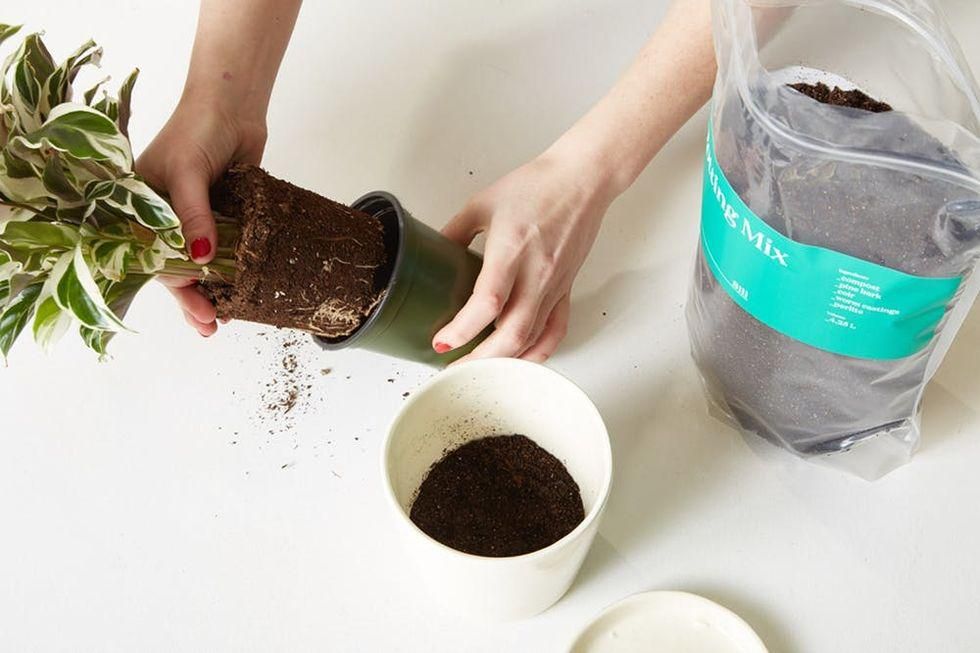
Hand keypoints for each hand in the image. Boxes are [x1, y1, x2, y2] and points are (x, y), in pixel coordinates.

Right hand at [136, 98, 265, 335]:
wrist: (234, 103)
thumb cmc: (197, 127)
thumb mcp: (187, 173)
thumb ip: (193, 215)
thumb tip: (202, 259)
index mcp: (140, 206)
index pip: (152, 256)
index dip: (174, 285)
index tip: (198, 308)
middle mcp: (165, 215)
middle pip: (176, 266)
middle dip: (192, 298)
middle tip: (211, 325)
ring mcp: (196, 216)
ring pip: (200, 262)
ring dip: (211, 290)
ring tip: (223, 319)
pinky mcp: (224, 213)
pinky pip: (225, 247)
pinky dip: (230, 269)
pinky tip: (240, 291)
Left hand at [434, 150, 614, 362]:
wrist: (582, 180)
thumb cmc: (537, 186)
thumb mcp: (481, 204)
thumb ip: (455, 233)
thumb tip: (434, 256)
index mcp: (511, 249)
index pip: (488, 303)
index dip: (462, 329)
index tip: (441, 342)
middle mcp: (536, 273)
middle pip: (512, 333)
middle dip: (480, 360)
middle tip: (453, 367)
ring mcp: (554, 285)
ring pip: (533, 338)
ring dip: (505, 361)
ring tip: (478, 368)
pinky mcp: (566, 289)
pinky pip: (555, 331)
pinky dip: (538, 352)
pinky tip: (519, 359)